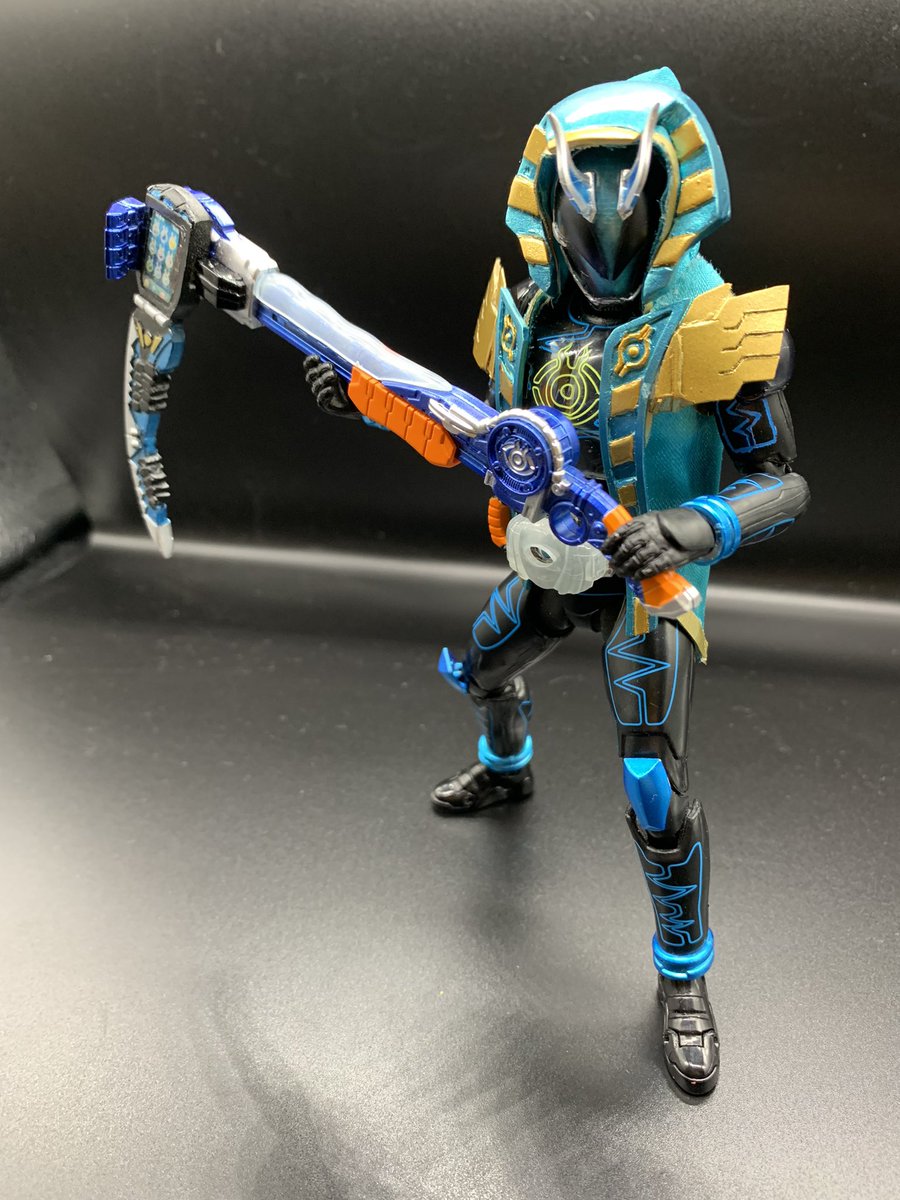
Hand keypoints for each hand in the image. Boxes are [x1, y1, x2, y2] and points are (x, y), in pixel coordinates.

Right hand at [303, 356, 359, 418]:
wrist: (356, 403)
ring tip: (334, 375)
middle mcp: (318, 384)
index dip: (310, 361)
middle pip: (310, 375)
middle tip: (330, 366)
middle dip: (320, 369)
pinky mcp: (325, 404)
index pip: (309, 366)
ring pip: (315, 386)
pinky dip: (325, 392)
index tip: (317, 357)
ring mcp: (320, 394)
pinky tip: (331, 388)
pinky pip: (320, 398)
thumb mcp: (345, 373)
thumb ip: (340, 365)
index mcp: (320, 374)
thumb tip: (338, 356)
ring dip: (324, 379)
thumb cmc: (349, 386)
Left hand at [601, 508, 715, 579]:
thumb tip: (617, 539)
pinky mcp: (671, 557)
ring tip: (621, 573)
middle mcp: (651, 532)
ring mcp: (661, 545)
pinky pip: (653, 567)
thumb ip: (638, 528)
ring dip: (627, 568)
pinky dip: (642, 573)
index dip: (611, 542)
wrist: (697, 526)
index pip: (623, 531)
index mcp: (645, 521)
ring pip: (638, 559)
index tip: (604, 550)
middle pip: (628, 546)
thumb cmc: (670, 525)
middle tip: (612, 565)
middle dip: (617, 558)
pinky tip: (636, 576)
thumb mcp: (654, 520)